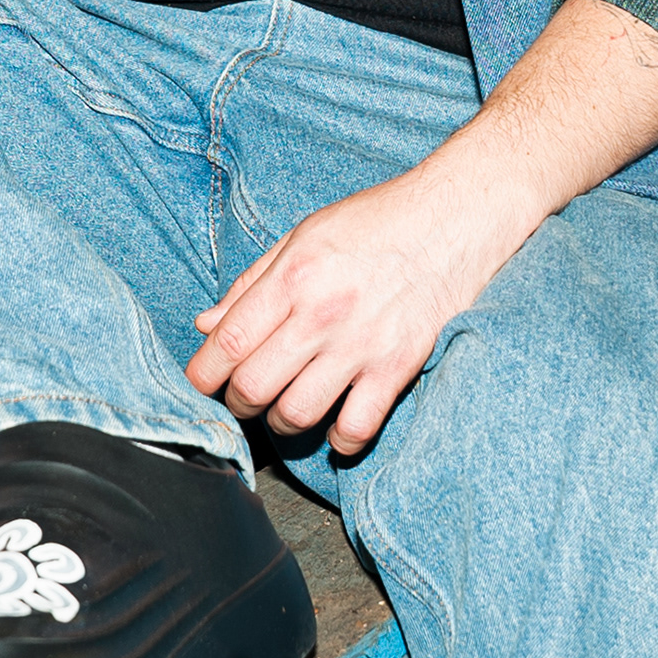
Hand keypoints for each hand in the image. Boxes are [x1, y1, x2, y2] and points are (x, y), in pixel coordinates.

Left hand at [184, 167, 537, 453]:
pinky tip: (335, 425)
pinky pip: (357, 427)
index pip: (228, 343)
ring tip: (285, 410)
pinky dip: (339, 439)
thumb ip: (251, 283)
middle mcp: (322, 314)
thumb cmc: (376, 222)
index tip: (204, 380)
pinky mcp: (398, 367)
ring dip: (281, 423)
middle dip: (238, 401)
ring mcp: (361, 345)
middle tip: (245, 395)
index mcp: (292, 277)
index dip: (203, 374)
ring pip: (296, 414)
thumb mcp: (302, 236)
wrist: (453, 218)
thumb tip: (206, 324)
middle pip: (253, 387)